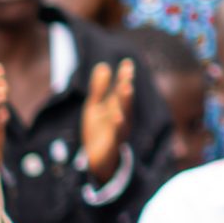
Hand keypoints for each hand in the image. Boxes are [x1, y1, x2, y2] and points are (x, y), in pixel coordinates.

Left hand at [81, 58, 134, 180]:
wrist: (97, 159)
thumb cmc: (99, 130)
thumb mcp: (95, 106)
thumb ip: (99, 88)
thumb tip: (103, 65)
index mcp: (117, 106)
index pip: (121, 89)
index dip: (124, 76)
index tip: (127, 62)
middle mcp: (122, 116)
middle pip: (124, 99)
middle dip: (126, 85)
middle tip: (128, 73)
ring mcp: (119, 130)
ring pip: (124, 113)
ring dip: (126, 101)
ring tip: (127, 87)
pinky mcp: (113, 143)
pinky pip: (117, 133)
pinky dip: (118, 124)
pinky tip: (117, 116)